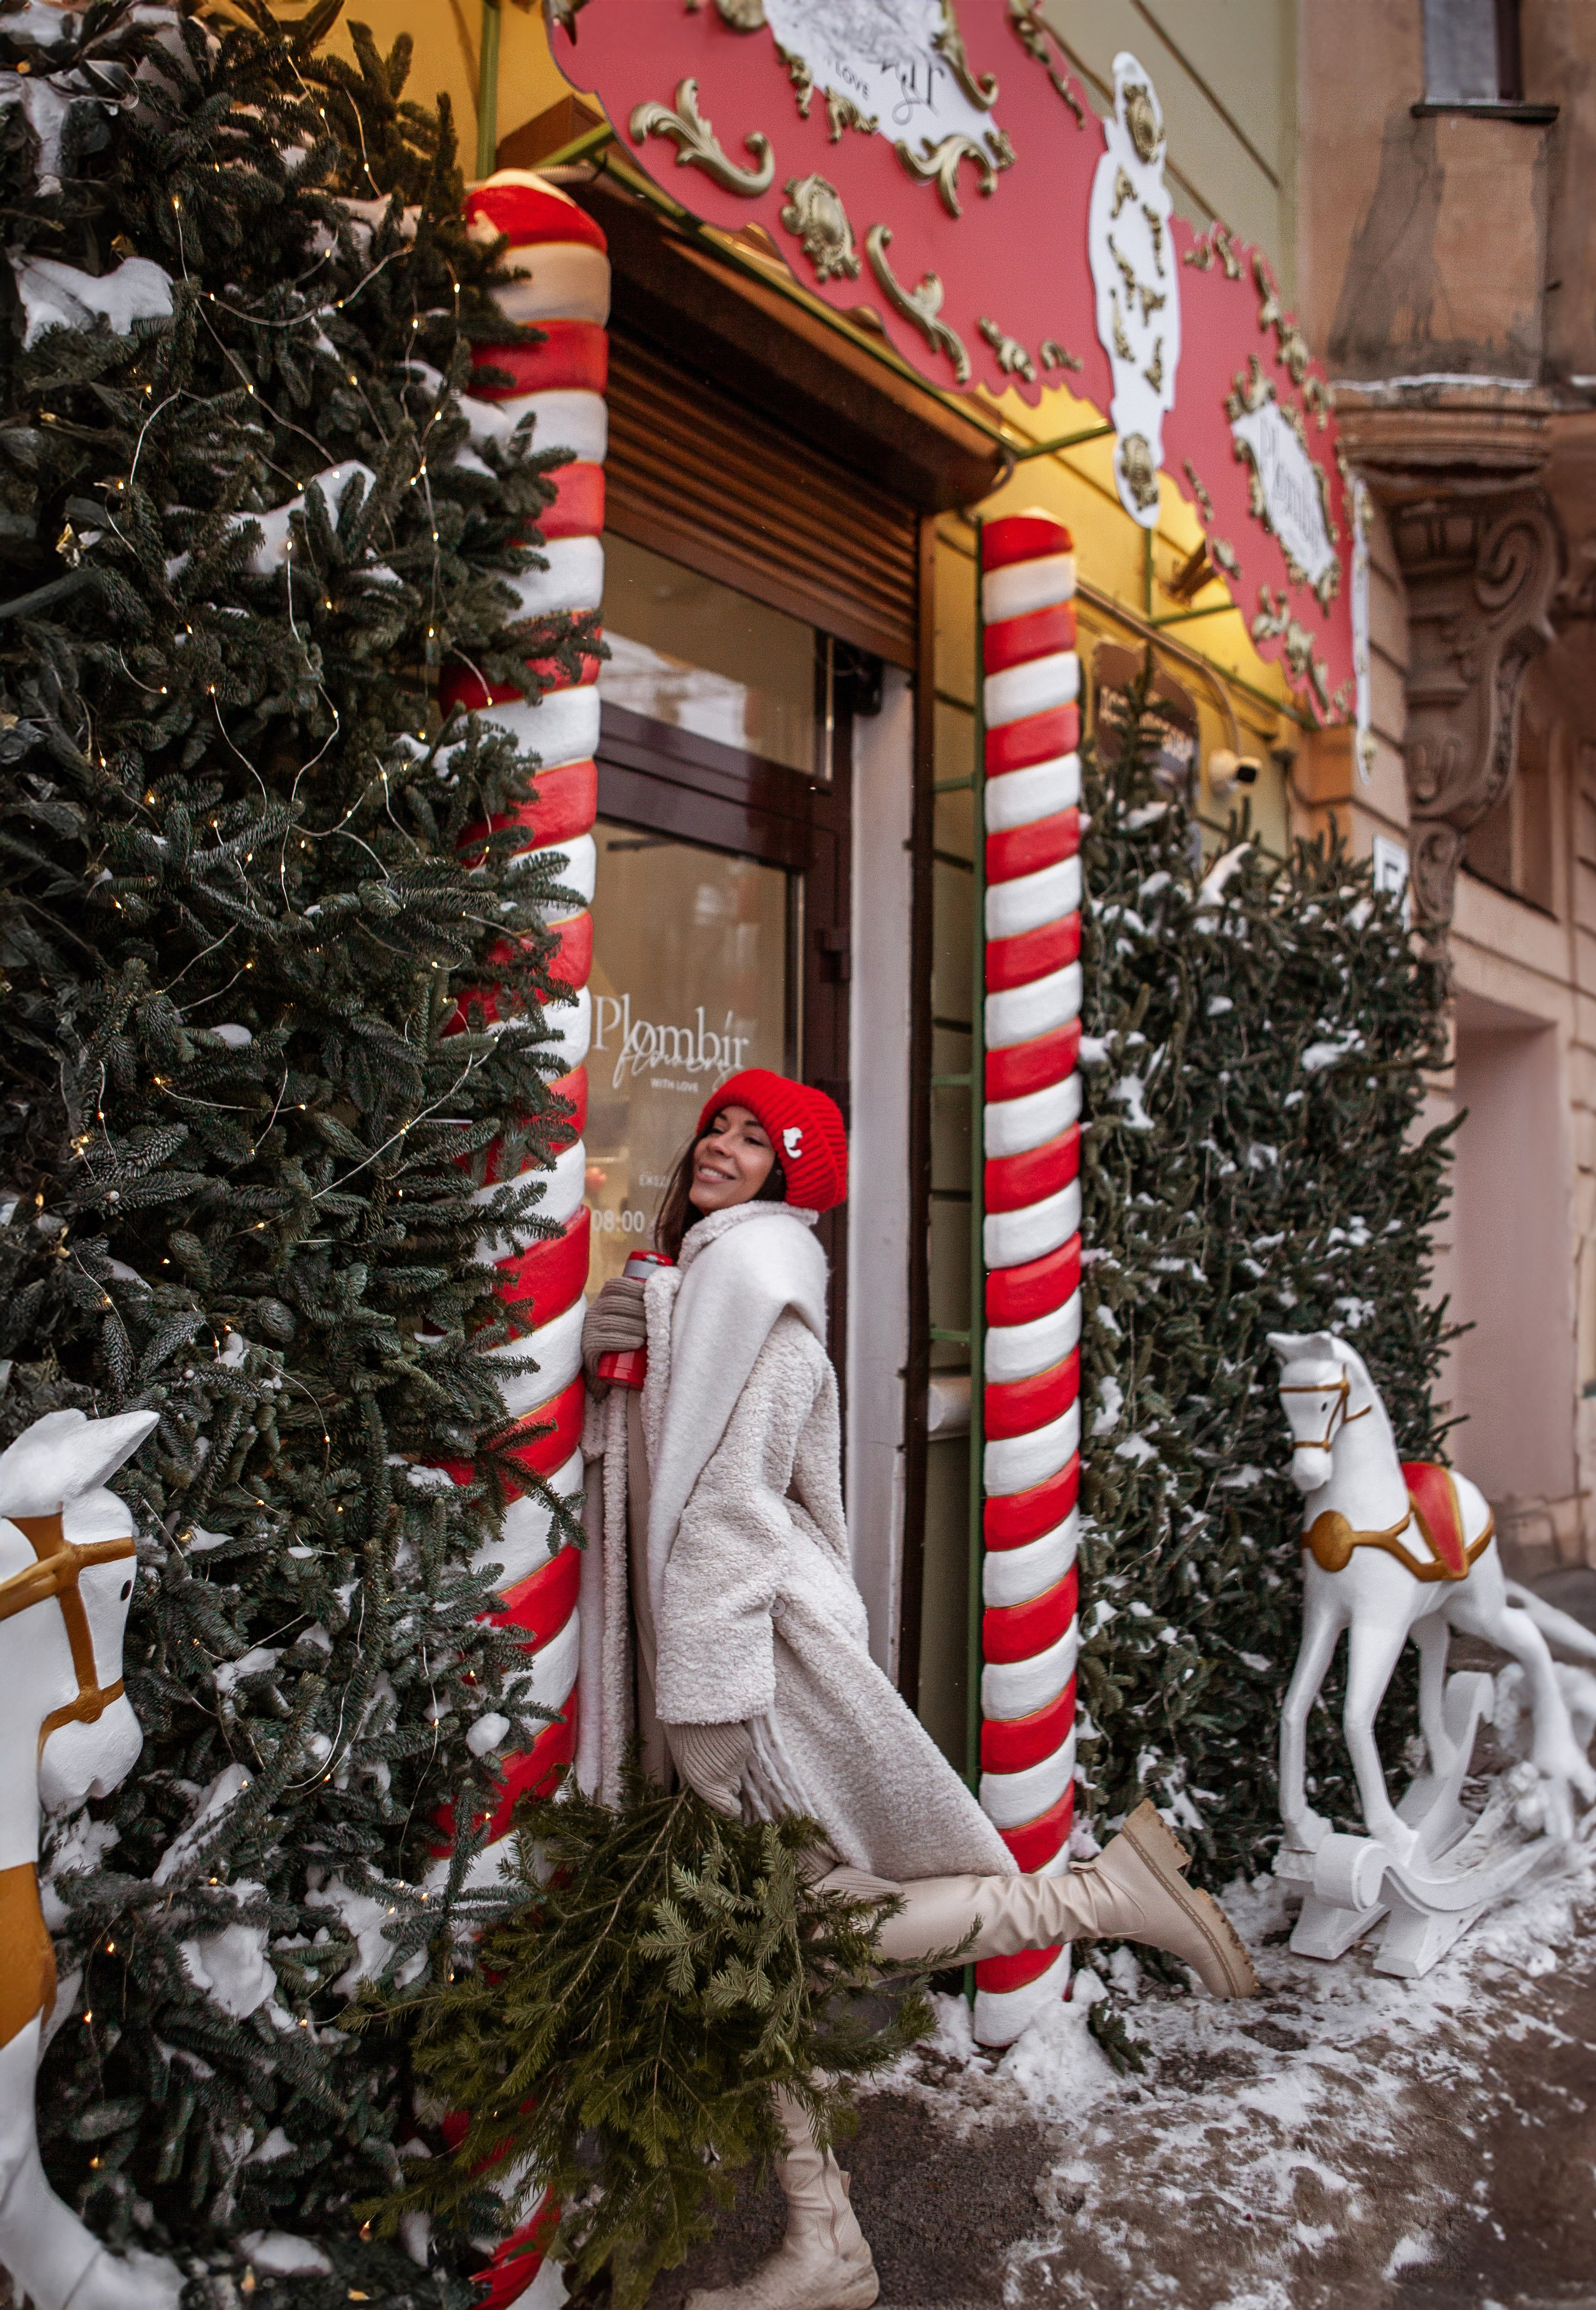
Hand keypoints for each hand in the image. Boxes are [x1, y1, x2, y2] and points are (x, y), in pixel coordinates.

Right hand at [581, 1274, 646, 1391]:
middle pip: (614, 1304)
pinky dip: (623, 1341)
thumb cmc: (622, 1341)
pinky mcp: (588, 1347)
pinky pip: (604, 1341)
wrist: (600, 1370)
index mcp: (602, 1301)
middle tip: (657, 1318)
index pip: (614, 1286)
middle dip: (638, 1309)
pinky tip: (638, 1343)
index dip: (632, 1287)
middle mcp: (592, 1313)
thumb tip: (674, 1295)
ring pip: (610, 1322)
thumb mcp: (626, 1321)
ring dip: (634, 1326)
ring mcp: (587, 1330)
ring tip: (651, 1333)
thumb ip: (641, 1308)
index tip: (651, 1293)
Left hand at [665, 1720, 752, 1815]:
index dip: (732, 1808)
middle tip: (717, 1766)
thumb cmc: (683, 1736)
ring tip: (718, 1749)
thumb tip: (705, 1798)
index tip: (733, 1806)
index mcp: (705, 1785)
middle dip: (728, 1783)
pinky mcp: (744, 1747)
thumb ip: (696, 1784)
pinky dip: (737, 1752)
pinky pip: (744, 1756)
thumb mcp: (683, 1764)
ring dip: (732, 1765)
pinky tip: (725, 1740)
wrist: (694, 1707)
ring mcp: (736, 1762)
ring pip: (739, 1771)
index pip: (729, 1808)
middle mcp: (723, 1777)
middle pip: (734, 1789)